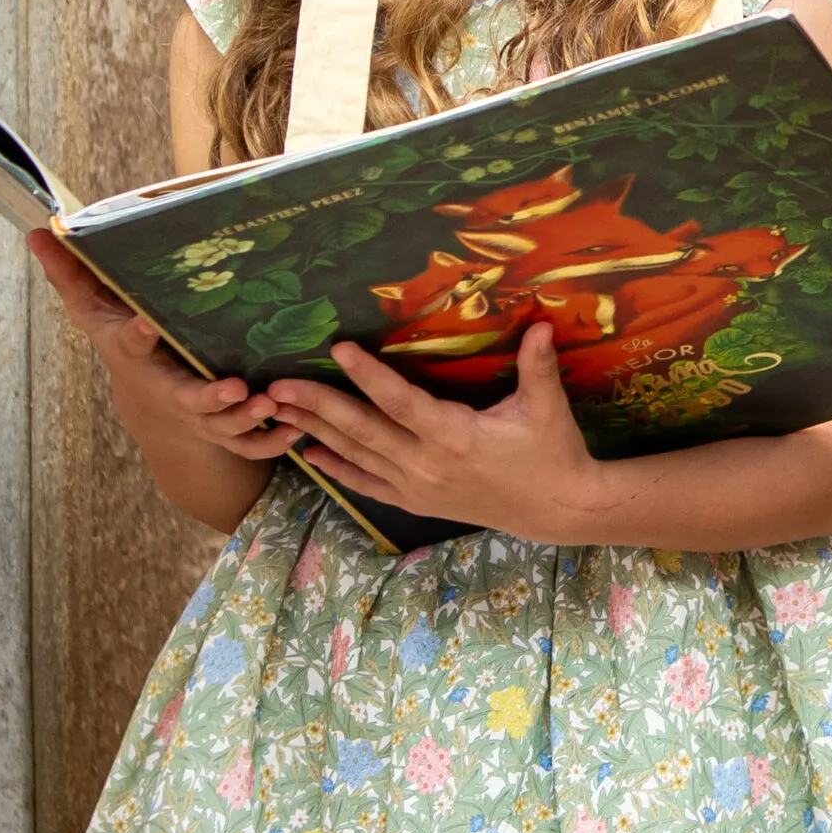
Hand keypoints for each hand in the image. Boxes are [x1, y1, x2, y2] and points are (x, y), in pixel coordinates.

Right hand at [28, 227, 302, 465]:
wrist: (149, 401)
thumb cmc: (129, 341)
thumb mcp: (98, 309)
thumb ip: (73, 275)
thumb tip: (38, 231)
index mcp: (140, 357)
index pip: (134, 346)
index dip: (139, 336)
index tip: (148, 323)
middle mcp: (171, 389)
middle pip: (187, 399)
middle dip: (209, 398)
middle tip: (235, 388)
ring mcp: (199, 415)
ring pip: (221, 427)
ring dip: (247, 420)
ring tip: (272, 403)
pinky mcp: (224, 430)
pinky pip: (248, 446)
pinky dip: (272, 442)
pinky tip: (297, 429)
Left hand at [268, 323, 611, 543]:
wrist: (554, 509)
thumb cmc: (551, 452)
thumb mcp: (547, 407)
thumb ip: (537, 365)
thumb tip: (540, 323)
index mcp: (455, 436)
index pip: (400, 402)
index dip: (368, 375)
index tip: (339, 349)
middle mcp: (426, 464)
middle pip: (362, 430)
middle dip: (317, 406)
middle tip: (278, 386)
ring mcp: (417, 486)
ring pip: (357, 455)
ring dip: (317, 432)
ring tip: (280, 411)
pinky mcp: (417, 500)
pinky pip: (368, 484)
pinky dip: (338, 469)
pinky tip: (311, 455)